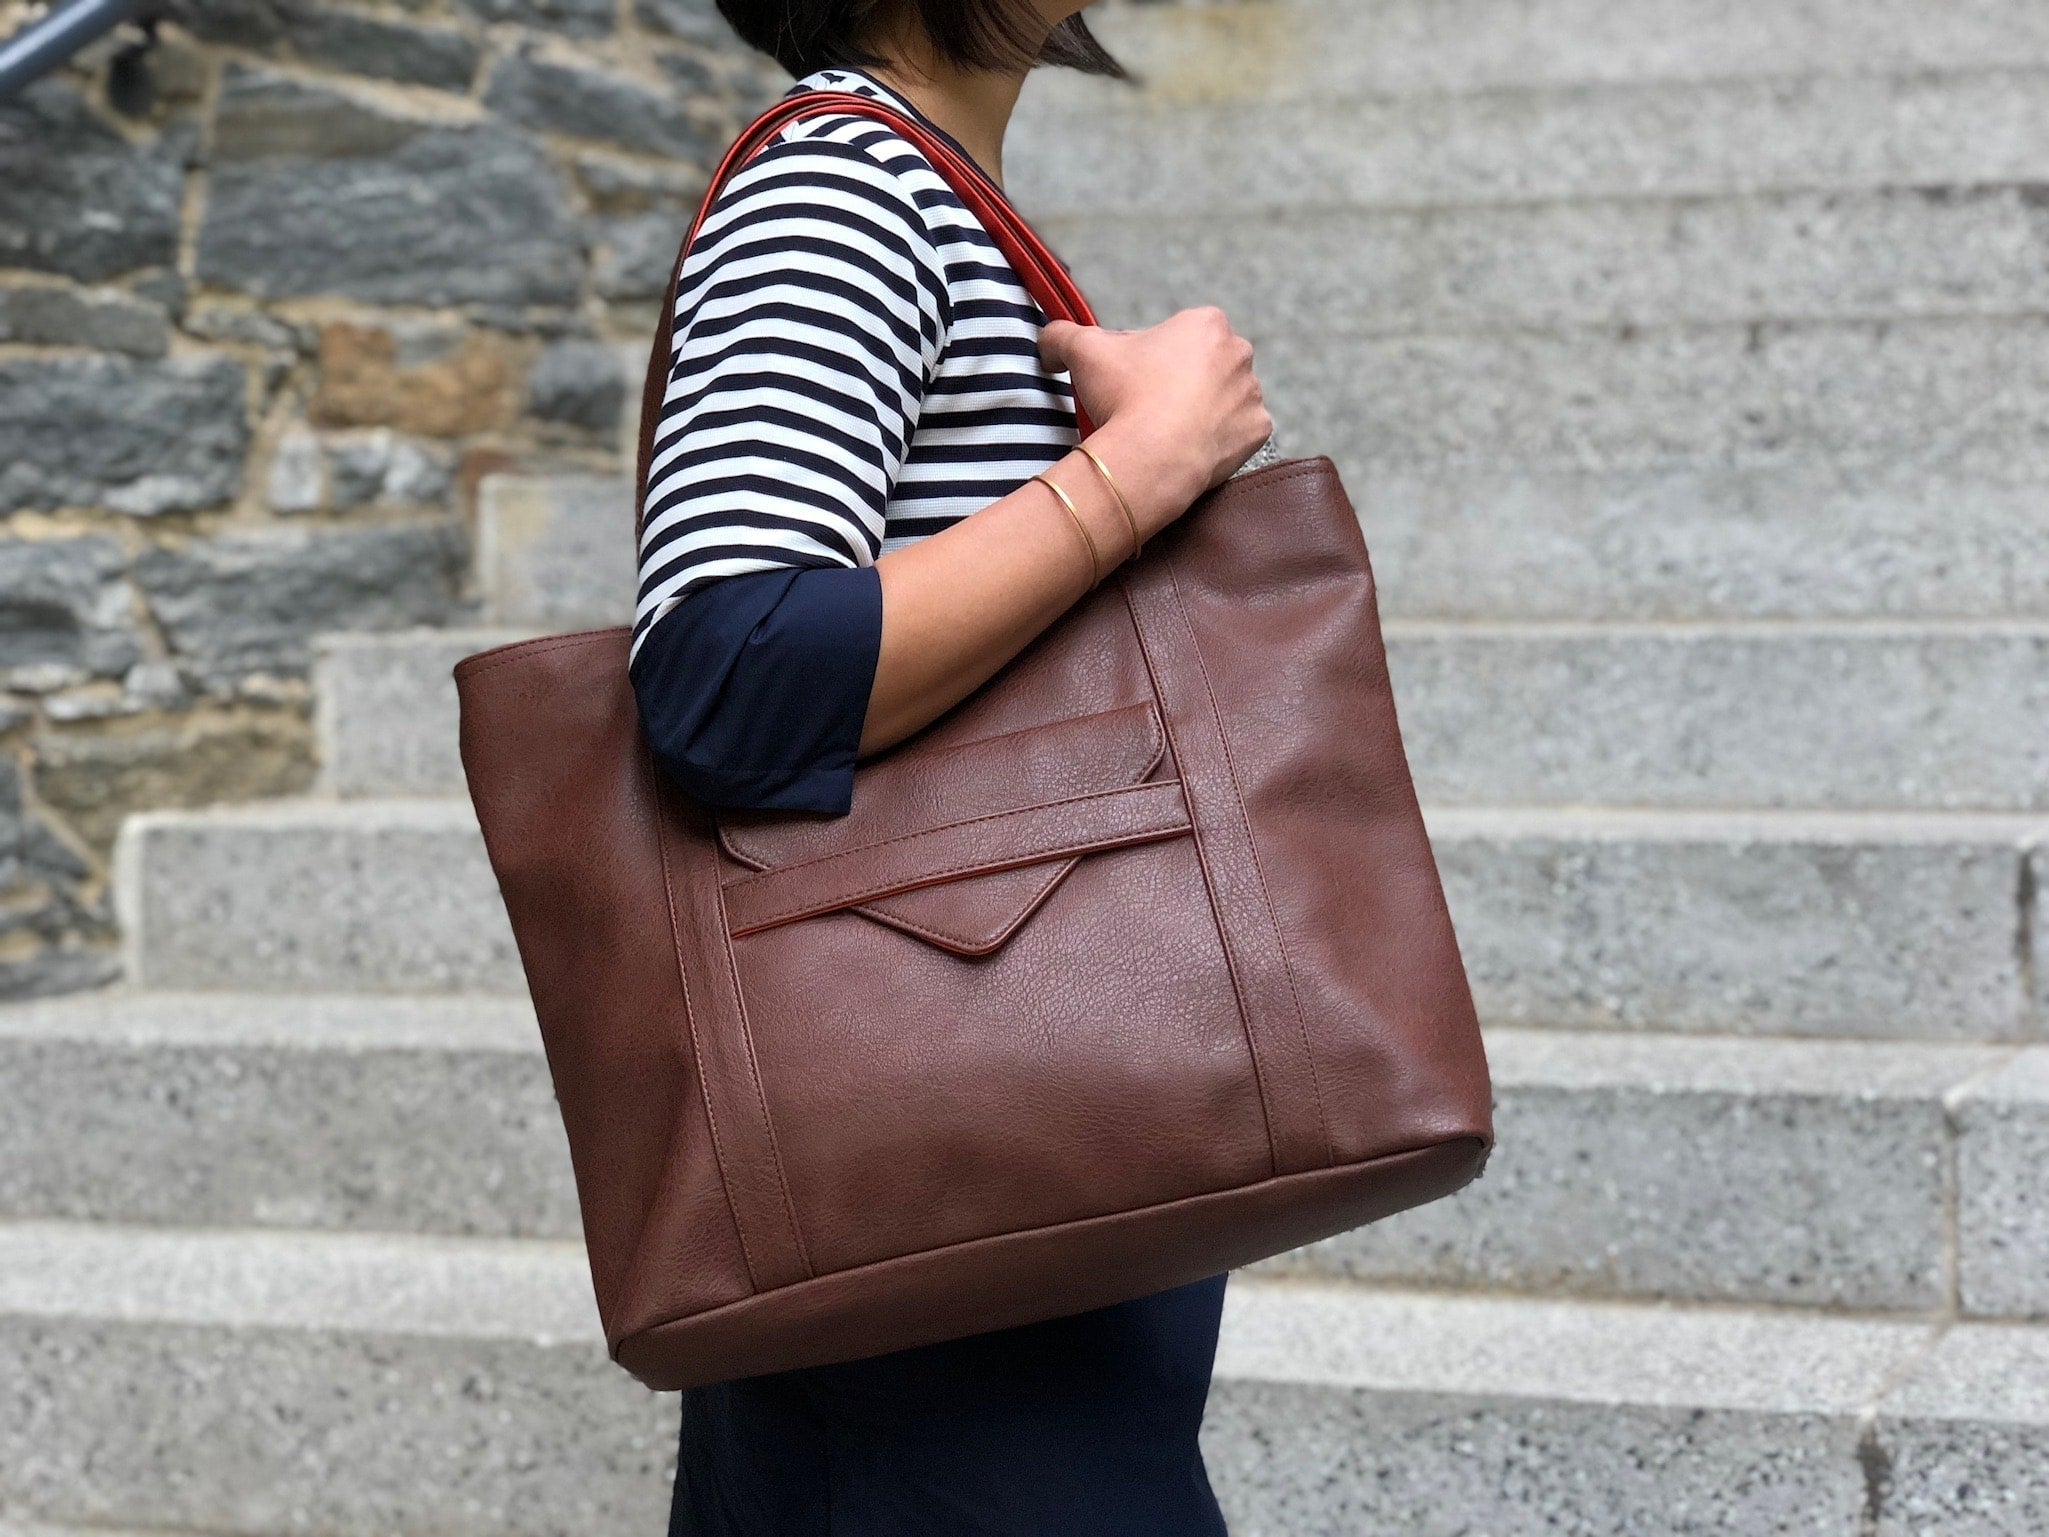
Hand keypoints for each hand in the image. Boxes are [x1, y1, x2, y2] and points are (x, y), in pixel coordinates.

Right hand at [1039, 308, 1272, 538]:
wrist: (1151, 457)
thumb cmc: (1123, 395)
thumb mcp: (1082, 351)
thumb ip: (1061, 336)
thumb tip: (1047, 344)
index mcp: (1206, 323)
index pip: (1178, 335)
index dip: (1152, 358)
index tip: (1133, 382)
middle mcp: (1239, 352)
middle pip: (1206, 366)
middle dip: (1183, 383)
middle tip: (1149, 408)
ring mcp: (1253, 393)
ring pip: (1225, 399)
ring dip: (1203, 411)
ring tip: (1170, 432)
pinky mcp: (1259, 431)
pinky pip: (1239, 433)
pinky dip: (1219, 441)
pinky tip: (1192, 449)